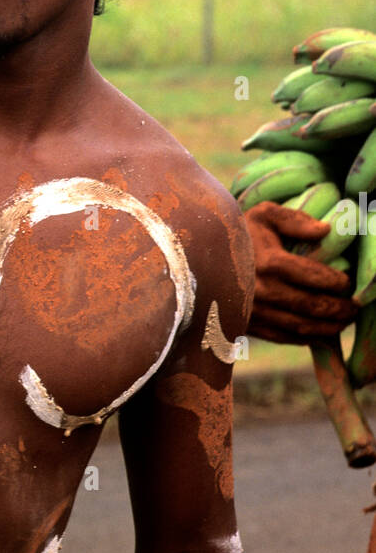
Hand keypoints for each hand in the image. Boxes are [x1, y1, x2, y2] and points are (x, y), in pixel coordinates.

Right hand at [245, 201, 357, 342]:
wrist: (197, 259)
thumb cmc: (238, 233)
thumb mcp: (263, 214)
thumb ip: (295, 220)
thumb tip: (325, 231)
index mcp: (269, 262)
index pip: (315, 277)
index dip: (338, 283)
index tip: (348, 283)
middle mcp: (261, 291)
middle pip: (312, 306)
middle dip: (340, 309)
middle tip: (355, 307)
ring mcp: (254, 312)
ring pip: (301, 327)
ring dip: (328, 327)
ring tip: (345, 321)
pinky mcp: (247, 326)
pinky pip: (283, 337)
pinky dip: (306, 338)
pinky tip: (321, 332)